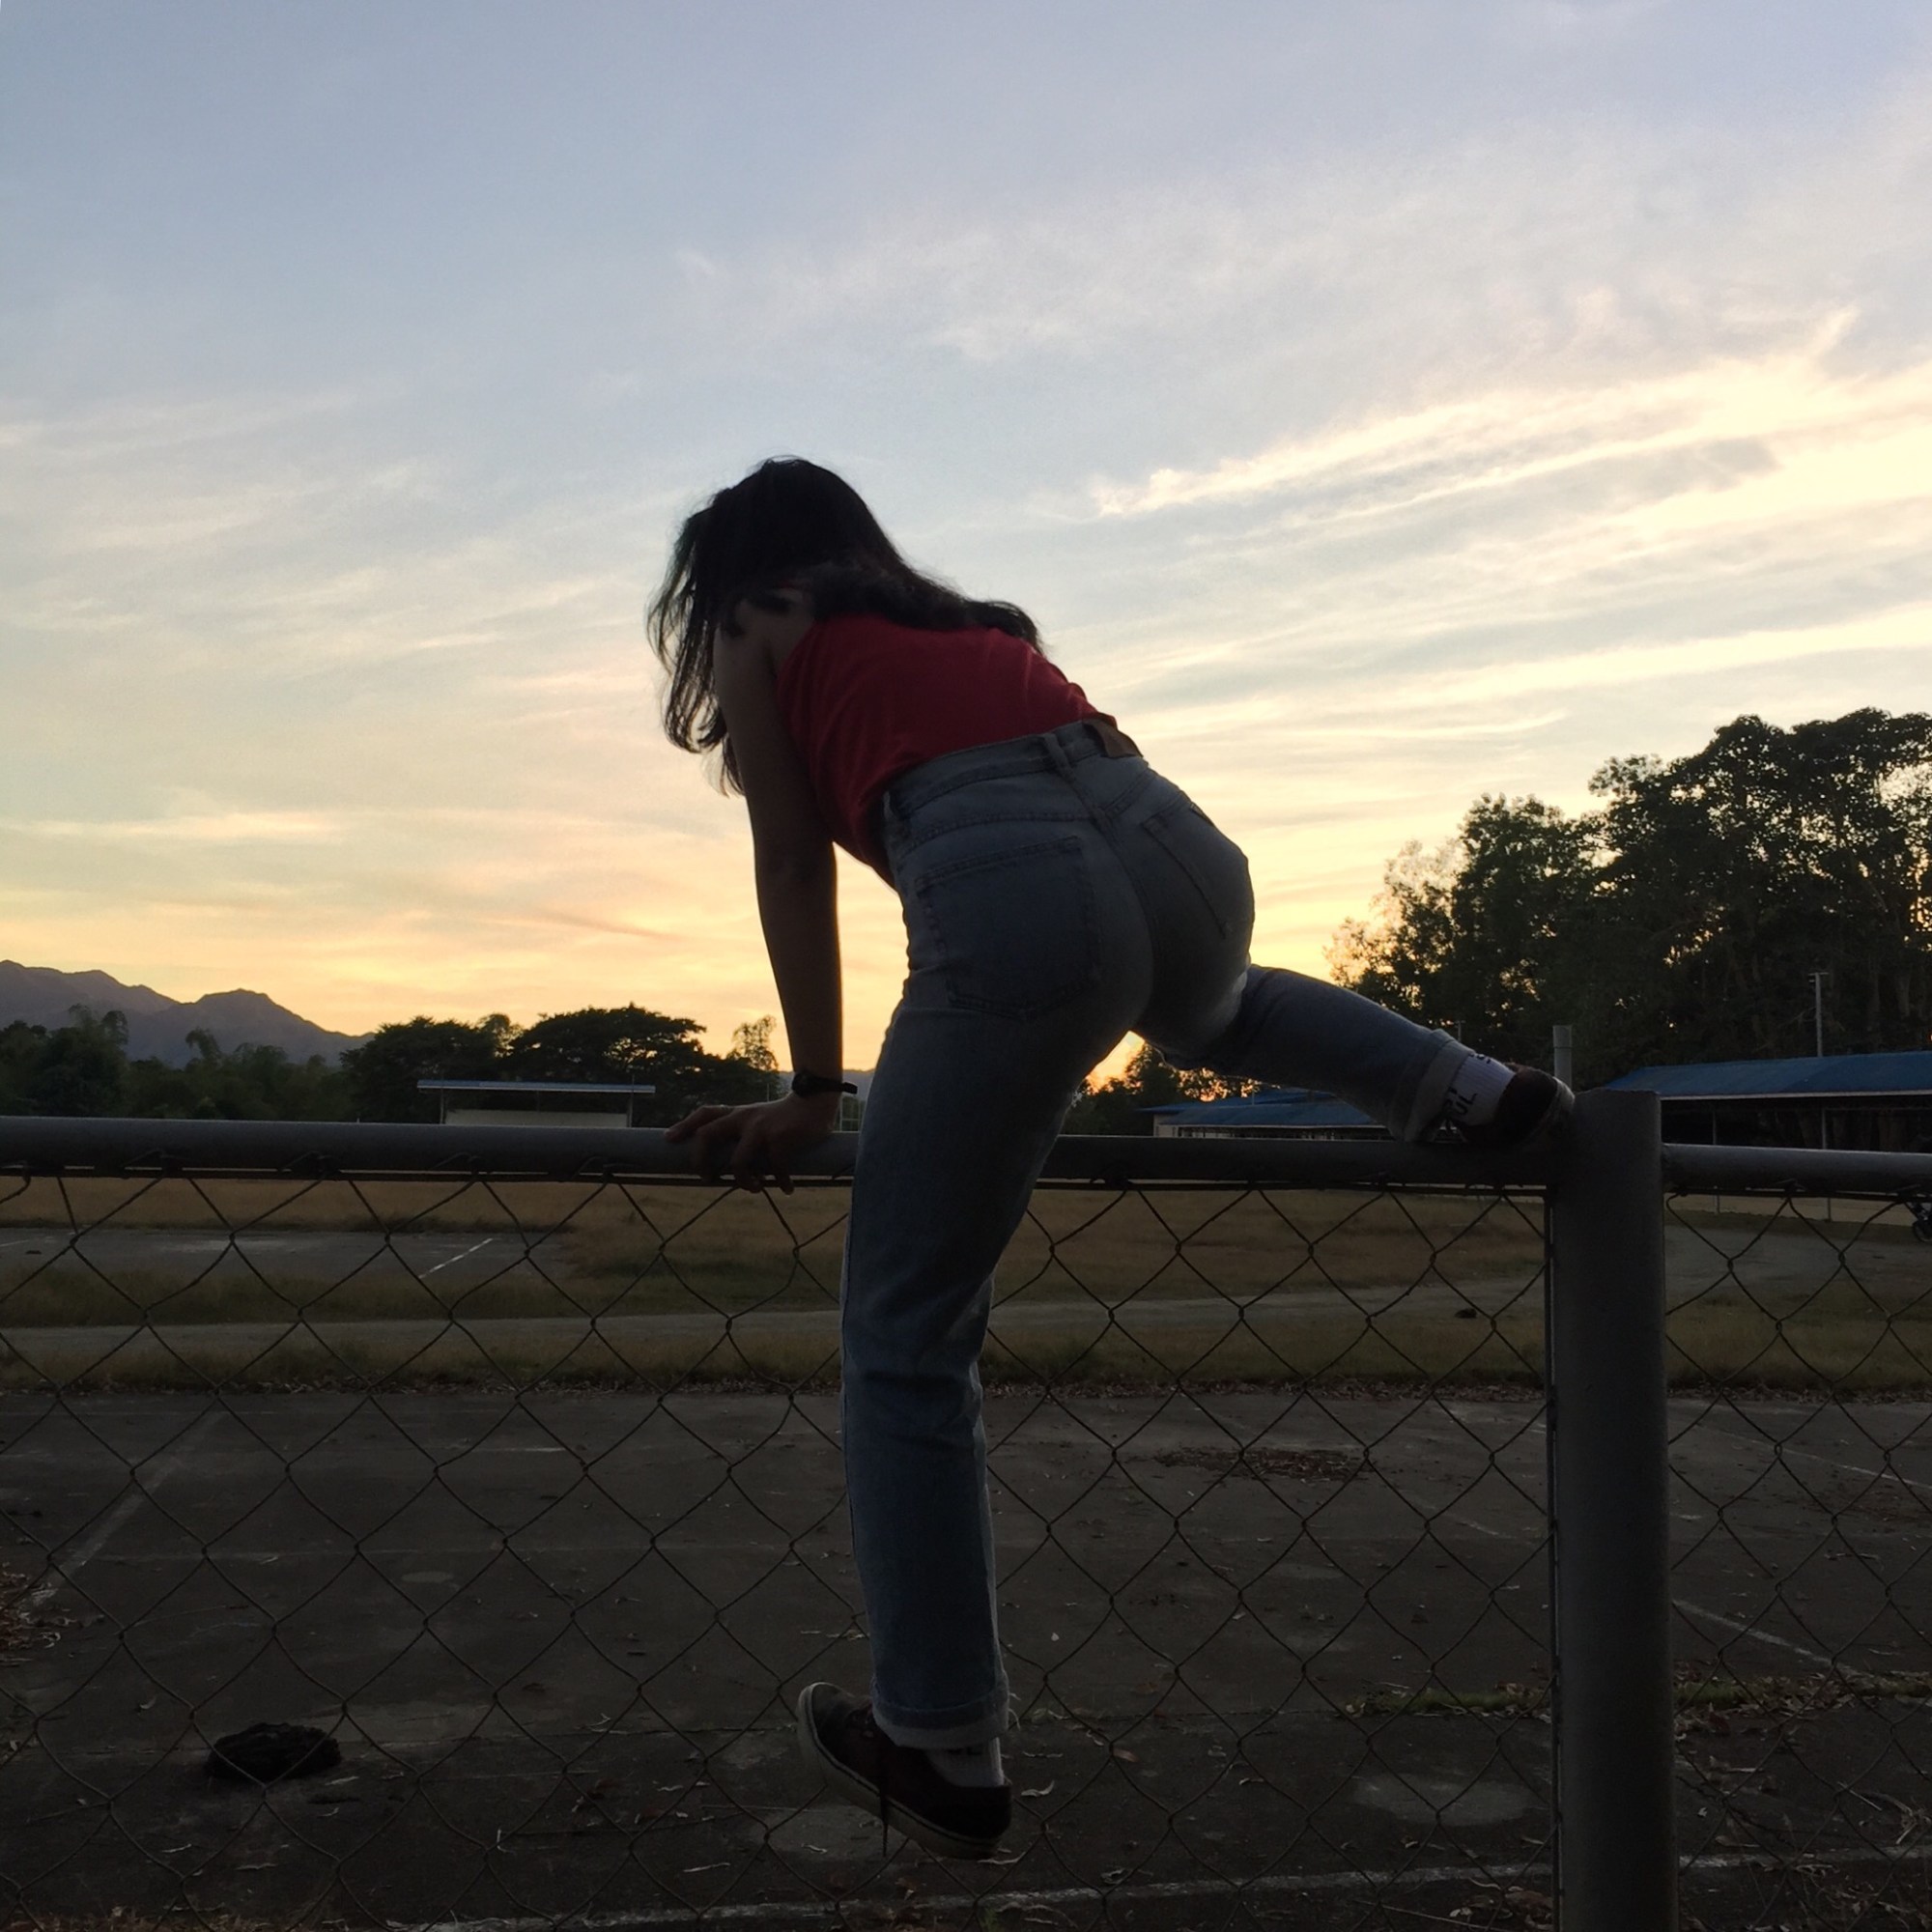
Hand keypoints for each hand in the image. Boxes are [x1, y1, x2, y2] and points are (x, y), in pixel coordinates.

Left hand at [664, 1091, 841, 1191]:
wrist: (815, 1103)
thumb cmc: (786, 1117)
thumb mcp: (760, 1119)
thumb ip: (745, 1136)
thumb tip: (734, 1170)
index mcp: (737, 1114)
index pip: (705, 1114)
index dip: (684, 1126)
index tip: (669, 1140)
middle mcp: (743, 1118)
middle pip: (707, 1135)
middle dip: (701, 1161)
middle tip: (708, 1178)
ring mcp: (760, 1128)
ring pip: (738, 1163)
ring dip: (744, 1182)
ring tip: (755, 1188)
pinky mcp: (779, 1138)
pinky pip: (774, 1169)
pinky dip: (780, 1183)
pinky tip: (787, 1188)